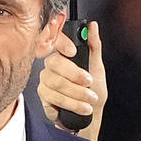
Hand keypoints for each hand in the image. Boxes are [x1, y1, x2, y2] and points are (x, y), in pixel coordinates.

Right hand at [38, 21, 105, 138]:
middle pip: (55, 64)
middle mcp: (51, 67)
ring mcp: (45, 82)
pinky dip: (70, 105)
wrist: (91, 114)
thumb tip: (92, 26)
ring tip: (90, 101)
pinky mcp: (44, 98)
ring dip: (77, 94)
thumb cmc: (93, 90)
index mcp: (62, 56)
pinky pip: (53, 99)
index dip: (61, 43)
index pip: (55, 41)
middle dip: (75, 75)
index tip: (73, 51)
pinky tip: (80, 108)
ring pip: (56, 84)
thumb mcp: (97, 67)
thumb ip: (94, 46)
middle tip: (90, 83)